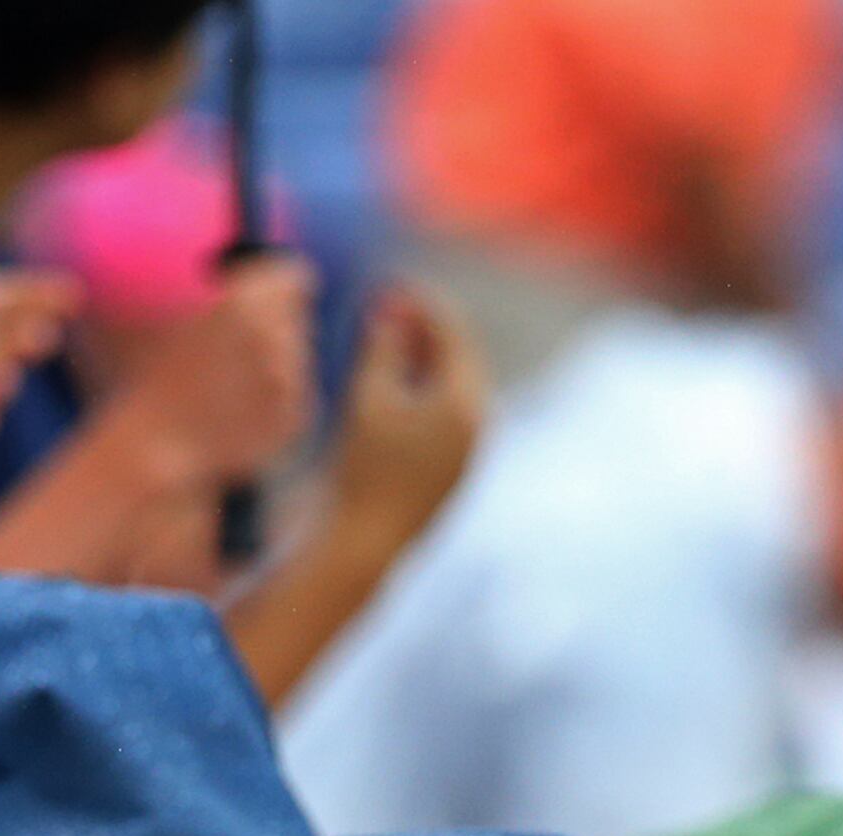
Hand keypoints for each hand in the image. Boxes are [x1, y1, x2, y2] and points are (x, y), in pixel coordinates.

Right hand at [104, 251, 322, 484]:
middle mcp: (274, 335)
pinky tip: (241, 414)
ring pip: (299, 359)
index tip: (271, 298)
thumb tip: (268, 265)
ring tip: (232, 387)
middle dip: (279, 327)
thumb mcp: (183, 319)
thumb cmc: (159, 378)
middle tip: (242, 350)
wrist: (159, 445)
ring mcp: (289, 379)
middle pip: (300, 317)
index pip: (295, 276)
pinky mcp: (297, 416)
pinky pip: (300, 398)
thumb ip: (231, 292)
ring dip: (278, 366)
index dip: (282, 286)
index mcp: (245, 301)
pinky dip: (279, 404)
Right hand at [322, 282, 485, 552]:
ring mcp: (470, 449)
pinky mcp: (454, 469)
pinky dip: (423, 389)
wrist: (366, 544)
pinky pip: (446, 413)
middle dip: (426, 328)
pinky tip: (394, 384)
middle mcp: (478, 422)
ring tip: (389, 339)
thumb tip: (389, 309)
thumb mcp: (368, 396)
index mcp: (465, 400)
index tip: (391, 285)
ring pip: (453, 386)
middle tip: (391, 304)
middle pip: (459, 357)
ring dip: (424, 358)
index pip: (453, 332)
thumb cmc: (364, 468)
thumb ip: (383, 346)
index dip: (421, 303)